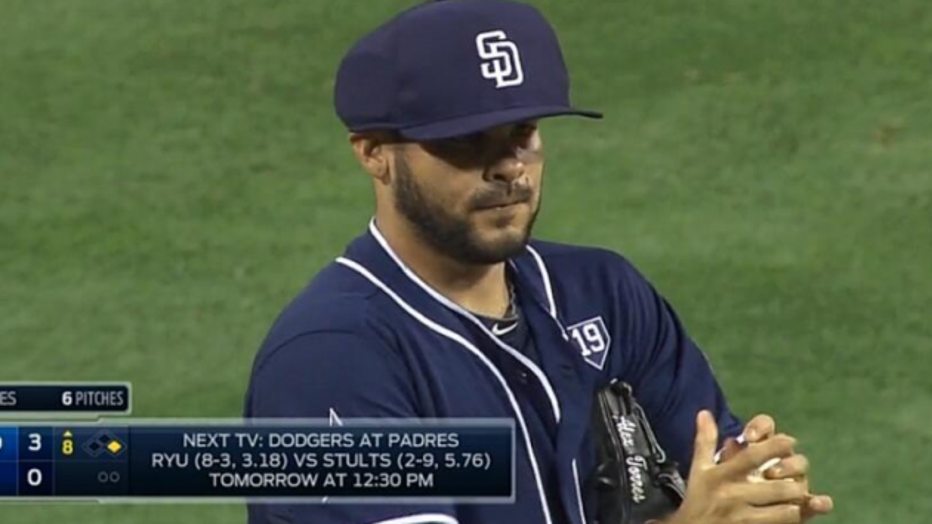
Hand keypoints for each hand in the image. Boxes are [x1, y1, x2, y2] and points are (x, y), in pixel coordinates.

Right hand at [667, 411, 810, 523]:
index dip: (774, 446)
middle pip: (776, 487)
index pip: (751, 457)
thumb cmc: (698, 498)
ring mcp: (742, 518)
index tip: (788, 441)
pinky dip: (791, 521)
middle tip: (799, 478)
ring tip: (797, 500)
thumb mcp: (699, 469)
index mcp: (720, 476)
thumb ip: (705, 441)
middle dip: (794, 483)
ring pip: (785, 511)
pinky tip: (791, 516)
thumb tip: (705, 412)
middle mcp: (732, 496)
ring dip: (796, 505)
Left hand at [718, 414, 833, 520]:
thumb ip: (709, 446)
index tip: (748, 437)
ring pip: (799, 466)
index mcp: (756, 445)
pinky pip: (816, 501)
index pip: (764, 425)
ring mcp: (791, 479)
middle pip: (785, 444)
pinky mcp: (800, 505)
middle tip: (763, 462)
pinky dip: (820, 501)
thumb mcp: (711, 469)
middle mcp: (776, 458)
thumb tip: (708, 419)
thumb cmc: (720, 490)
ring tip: (775, 478)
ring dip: (791, 468)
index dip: (760, 427)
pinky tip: (818, 502)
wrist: (726, 518)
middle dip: (777, 449)